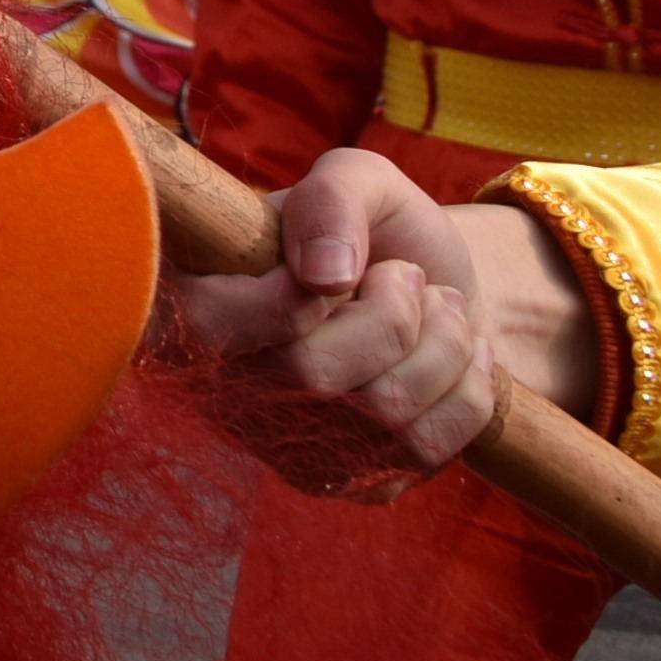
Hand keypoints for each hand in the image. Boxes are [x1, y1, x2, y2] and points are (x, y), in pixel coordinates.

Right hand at [171, 149, 585, 500]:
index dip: (300, 294)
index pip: (217, 323)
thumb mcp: (356, 178)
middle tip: (405, 278)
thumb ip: (332, 196)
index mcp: (192, 302)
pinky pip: (429, 449)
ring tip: (438, 309)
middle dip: (392, 314)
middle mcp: (226, 387)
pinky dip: (468, 387)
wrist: (437, 291)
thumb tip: (325, 274)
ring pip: (384, 412)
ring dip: (442, 343)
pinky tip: (457, 356)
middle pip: (311, 372)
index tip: (344, 269)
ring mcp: (291, 445)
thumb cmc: (376, 229)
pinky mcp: (355, 482)